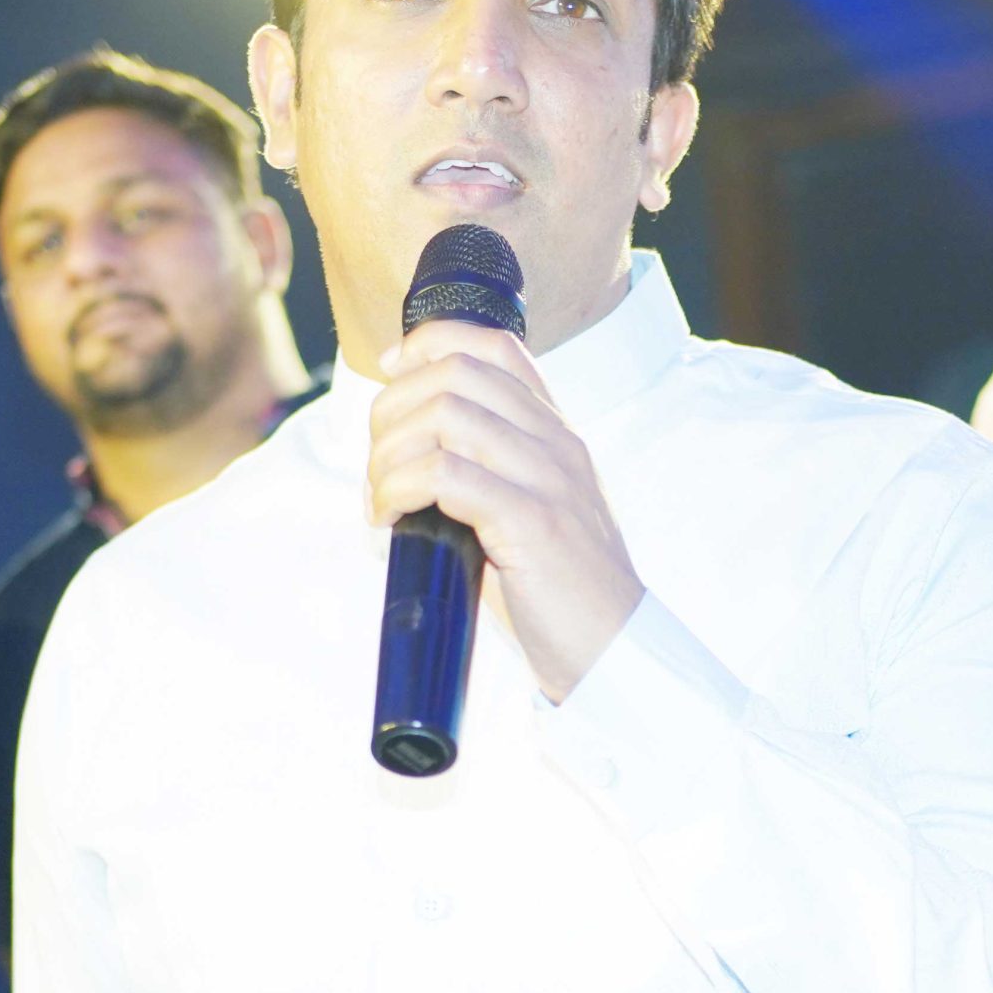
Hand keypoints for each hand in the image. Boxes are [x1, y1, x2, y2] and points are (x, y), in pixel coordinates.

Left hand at [367, 319, 643, 704]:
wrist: (613, 648)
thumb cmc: (559, 590)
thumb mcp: (534, 510)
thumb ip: (492, 471)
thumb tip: (406, 456)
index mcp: (558, 434)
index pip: (494, 345)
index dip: (429, 344)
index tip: (393, 375)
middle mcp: (557, 443)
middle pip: (455, 372)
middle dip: (391, 409)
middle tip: (379, 465)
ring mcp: (549, 479)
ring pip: (444, 415)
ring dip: (389, 454)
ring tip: (383, 501)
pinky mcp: (533, 521)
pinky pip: (444, 474)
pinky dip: (400, 490)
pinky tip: (393, 520)